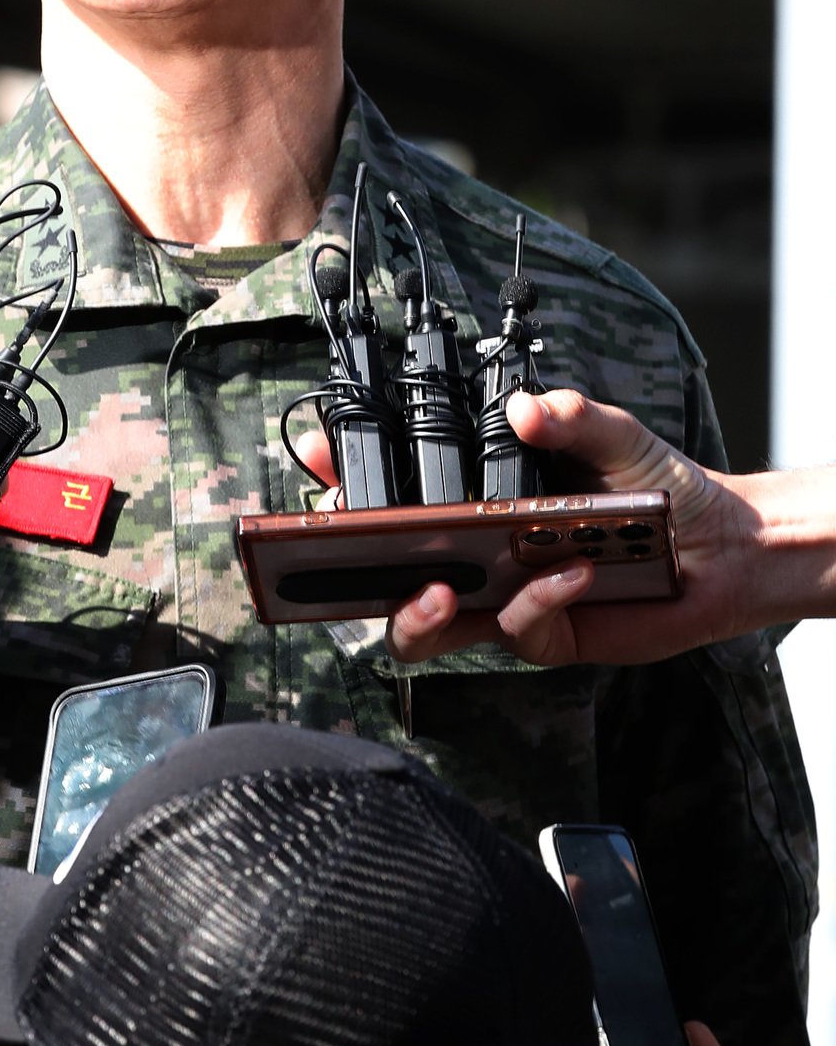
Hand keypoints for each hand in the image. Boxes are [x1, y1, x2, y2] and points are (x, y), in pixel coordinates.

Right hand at [297, 390, 754, 665]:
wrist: (724, 548)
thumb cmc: (659, 490)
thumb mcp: (615, 435)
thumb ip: (573, 416)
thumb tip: (525, 408)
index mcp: (478, 503)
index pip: (397, 495)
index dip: (347, 479)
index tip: (321, 457)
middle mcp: (479, 556)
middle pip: (386, 573)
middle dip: (356, 563)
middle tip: (359, 542)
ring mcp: (505, 602)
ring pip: (428, 628)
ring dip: (419, 611)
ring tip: (441, 588)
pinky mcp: (546, 637)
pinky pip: (519, 631)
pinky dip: (538, 602)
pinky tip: (570, 571)